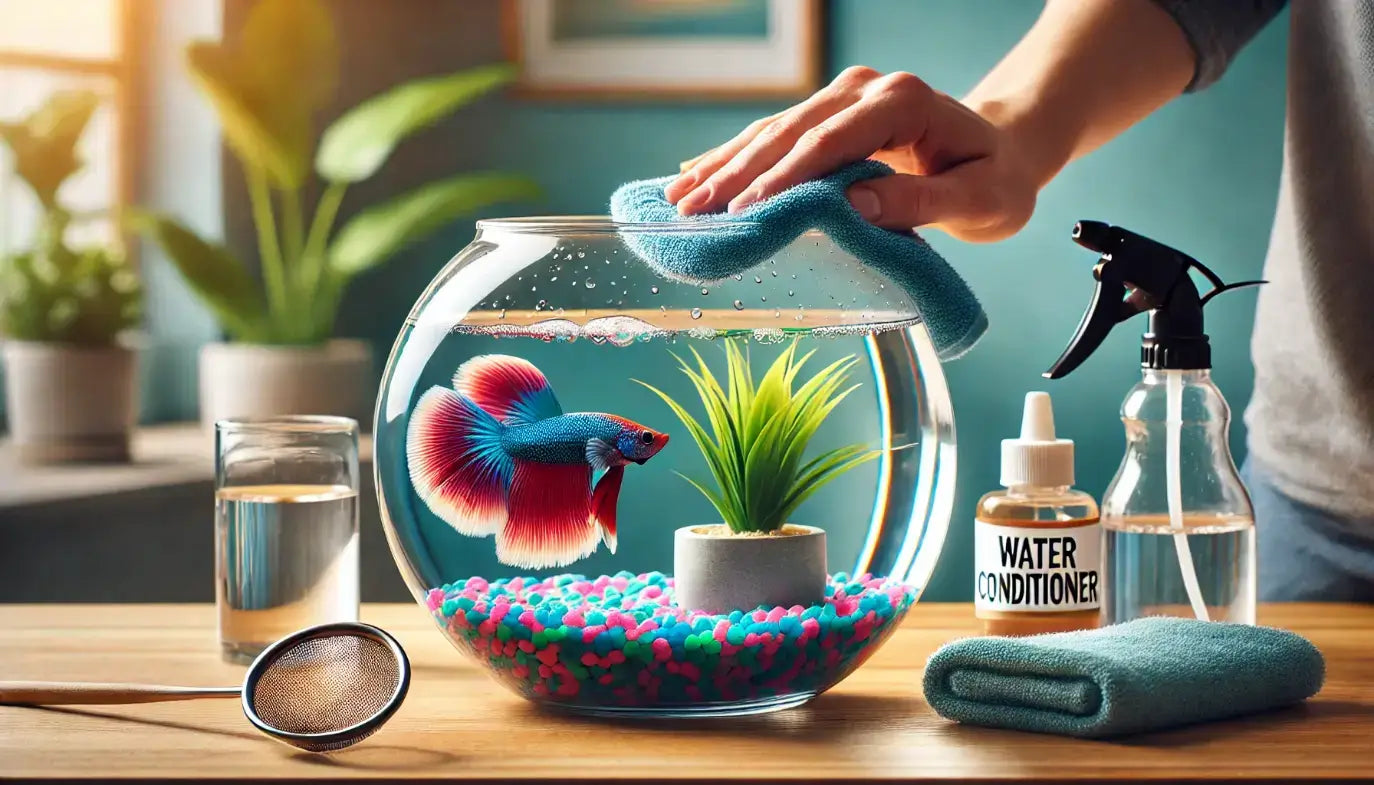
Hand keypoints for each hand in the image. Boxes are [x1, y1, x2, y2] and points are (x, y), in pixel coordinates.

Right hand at [664, 66, 1041, 242]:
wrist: (1000, 150)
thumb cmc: (995, 179)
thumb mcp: (980, 200)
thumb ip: (923, 203)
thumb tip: (855, 204)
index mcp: (903, 103)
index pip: (830, 142)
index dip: (784, 177)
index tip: (746, 211)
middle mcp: (866, 89)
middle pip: (790, 131)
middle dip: (737, 172)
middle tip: (693, 210)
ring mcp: (844, 96)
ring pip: (774, 129)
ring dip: (723, 165)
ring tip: (679, 200)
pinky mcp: (830, 114)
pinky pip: (775, 133)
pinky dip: (734, 156)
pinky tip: (694, 175)